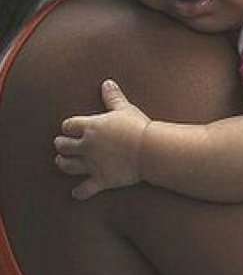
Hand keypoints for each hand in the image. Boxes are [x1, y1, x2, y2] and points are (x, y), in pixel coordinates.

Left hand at [54, 79, 150, 199]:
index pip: (69, 125)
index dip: (69, 126)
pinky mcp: (101, 179)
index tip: (71, 127)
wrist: (149, 149)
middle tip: (61, 144)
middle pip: (64, 145)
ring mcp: (92, 164)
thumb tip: (106, 82)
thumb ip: (113, 97)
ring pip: (68, 166)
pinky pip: (85, 189)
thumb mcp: (125, 109)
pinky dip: (80, 192)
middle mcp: (87, 146)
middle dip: (61, 144)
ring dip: (63, 163)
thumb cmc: (138, 127)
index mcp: (91, 127)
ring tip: (62, 162)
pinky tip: (76, 193)